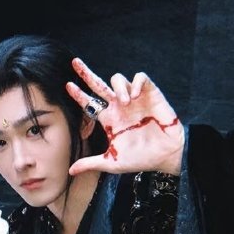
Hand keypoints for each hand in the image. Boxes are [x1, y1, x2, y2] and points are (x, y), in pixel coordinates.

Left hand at [66, 57, 184, 176]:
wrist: (165, 155)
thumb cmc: (140, 159)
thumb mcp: (111, 162)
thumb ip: (91, 163)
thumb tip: (70, 171)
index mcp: (109, 120)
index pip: (90, 104)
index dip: (79, 95)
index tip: (68, 86)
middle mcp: (119, 106)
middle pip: (99, 85)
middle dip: (86, 73)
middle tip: (74, 62)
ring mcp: (134, 99)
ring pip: (118, 79)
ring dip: (118, 87)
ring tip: (124, 102)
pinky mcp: (150, 93)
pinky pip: (140, 78)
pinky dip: (135, 83)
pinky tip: (135, 96)